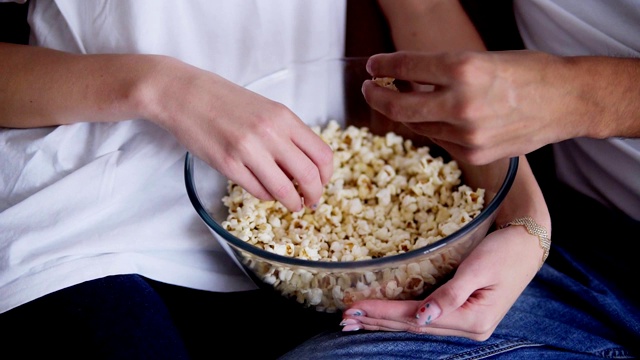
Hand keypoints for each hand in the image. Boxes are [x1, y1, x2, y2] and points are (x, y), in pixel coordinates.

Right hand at [150, 58, 333, 211]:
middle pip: (309, 176)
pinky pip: (258, 191)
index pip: (322, 154)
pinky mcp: (228, 165)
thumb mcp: (266, 109)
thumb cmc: (225, 101)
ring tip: (292, 204)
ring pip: (284, 190)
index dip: (327, 175)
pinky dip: (267, 196)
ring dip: (292, 203)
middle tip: (312, 202)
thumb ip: (288, 134)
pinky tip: (266, 193)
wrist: (184, 94)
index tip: (322, 182)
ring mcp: (248, 150)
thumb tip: (307, 166)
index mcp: (284, 117)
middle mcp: (270, 133)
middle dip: (315, 195)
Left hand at [340, 225, 540, 339]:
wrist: (528, 243)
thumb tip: (426, 317)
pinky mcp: (462, 312)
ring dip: (384, 322)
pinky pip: (425, 317)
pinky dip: (400, 316)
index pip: (417, 318)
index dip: (383, 313)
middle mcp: (468, 326)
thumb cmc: (505, 251)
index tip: (355, 308)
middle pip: (413, 326)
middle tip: (344, 318)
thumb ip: (452, 294)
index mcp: (472, 318)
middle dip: (377, 322)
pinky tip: (384, 317)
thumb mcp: (479, 268)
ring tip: (356, 321)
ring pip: (416, 324)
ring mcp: (465, 322)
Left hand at [362, 50, 619, 164]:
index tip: (373, 65)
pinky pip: (439, 140)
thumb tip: (406, 77)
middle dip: (377, 96)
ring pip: (418, 125)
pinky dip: (432, 128)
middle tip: (370, 88)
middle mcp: (462, 103)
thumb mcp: (482, 58)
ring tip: (402, 102)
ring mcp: (467, 134)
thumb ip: (443, 70)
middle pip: (399, 106)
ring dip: (405, 113)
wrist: (566, 101)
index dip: (383, 65)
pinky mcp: (474, 154)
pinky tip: (436, 118)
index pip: (406, 66)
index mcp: (465, 68)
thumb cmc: (528, 72)